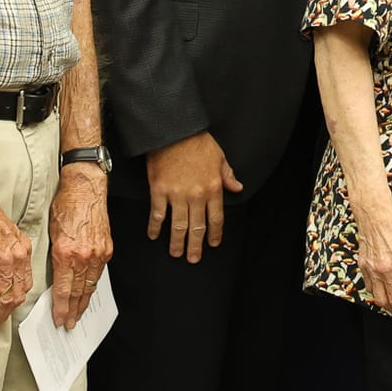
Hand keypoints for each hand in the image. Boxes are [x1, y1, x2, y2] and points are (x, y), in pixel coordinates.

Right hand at [0, 198, 33, 335]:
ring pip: (2, 299)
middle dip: (6, 315)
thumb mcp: (9, 234)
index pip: (26, 283)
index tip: (10, 309)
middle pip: (17, 295)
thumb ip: (11, 252)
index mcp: (24, 251)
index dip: (18, 299)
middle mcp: (17, 260)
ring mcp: (3, 265)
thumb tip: (6, 267)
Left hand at [48, 165, 112, 328]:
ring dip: (84, 303)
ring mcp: (98, 253)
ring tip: (78, 315)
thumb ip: (54, 257)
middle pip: (77, 292)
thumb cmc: (65, 205)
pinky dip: (93, 286)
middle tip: (68, 325)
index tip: (58, 319)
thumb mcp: (51, 232)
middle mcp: (83, 256)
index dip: (60, 308)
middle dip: (72, 311)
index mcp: (65, 253)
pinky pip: (99, 273)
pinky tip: (88, 294)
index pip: (63, 290)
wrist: (86, 188)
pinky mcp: (107, 248)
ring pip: (90, 285)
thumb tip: (53, 277)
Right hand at [145, 132, 242, 261]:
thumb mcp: (220, 157)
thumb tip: (238, 188)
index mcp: (214, 188)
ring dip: (177, 242)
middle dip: (195, 246)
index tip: (213, 244)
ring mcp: (177, 195)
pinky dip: (155, 227)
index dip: (215, 234)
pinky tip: (154, 235)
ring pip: (178, 226)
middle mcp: (197, 195)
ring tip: (176, 253)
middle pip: (197, 227)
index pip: (216, 219)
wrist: (175, 131)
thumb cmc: (198, 142)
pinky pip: (157, 215)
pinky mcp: (159, 191)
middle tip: (193, 259)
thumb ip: (228, 176)